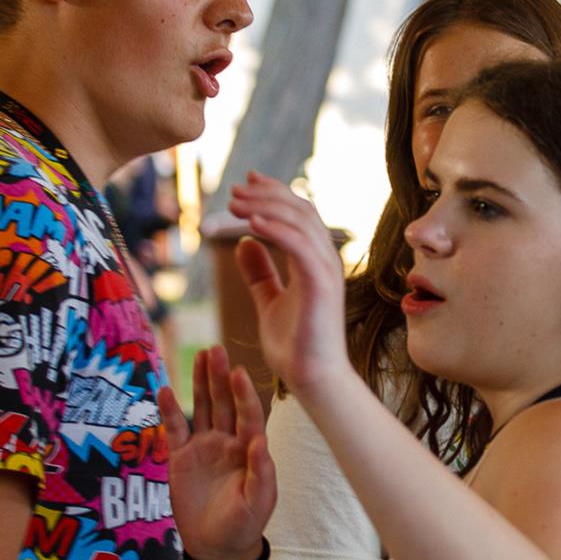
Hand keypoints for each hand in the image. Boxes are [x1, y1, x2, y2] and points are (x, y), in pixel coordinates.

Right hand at [160, 346, 275, 559]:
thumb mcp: (260, 500)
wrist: (217, 545)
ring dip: (200, 383)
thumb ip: (262, 471)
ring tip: (198, 356)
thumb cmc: (245, 522)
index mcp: (250, 448)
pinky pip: (174, 429)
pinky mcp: (180, 458)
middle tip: (214, 349)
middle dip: (219, 377)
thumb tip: (259, 441)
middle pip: (224, 403)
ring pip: (202, 408)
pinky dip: (170, 410)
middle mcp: (227, 442)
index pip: (248, 414)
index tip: (238, 371)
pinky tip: (165, 389)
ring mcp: (203, 447)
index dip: (243, 393)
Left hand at [226, 171, 349, 395]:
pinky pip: (299, 245)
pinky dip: (275, 229)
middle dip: (267, 194)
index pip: (300, 215)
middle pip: (301, 210)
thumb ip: (259, 272)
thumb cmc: (296, 345)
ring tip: (234, 202)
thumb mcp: (269, 300)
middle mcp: (326, 260)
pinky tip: (249, 223)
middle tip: (234, 190)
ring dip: (265, 206)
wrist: (312, 377)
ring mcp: (327, 271)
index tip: (247, 182)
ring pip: (301, 222)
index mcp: (315, 262)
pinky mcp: (321, 284)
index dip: (275, 193)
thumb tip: (242, 243)